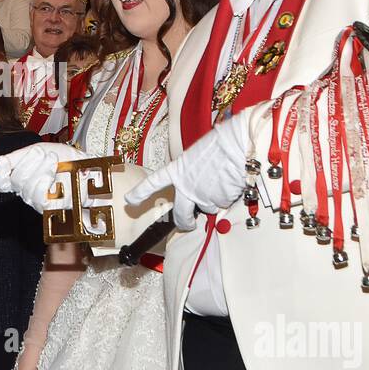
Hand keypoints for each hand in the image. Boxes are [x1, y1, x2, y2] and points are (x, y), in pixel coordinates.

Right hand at [0, 142, 83, 211]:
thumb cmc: (64, 159)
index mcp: (21, 178)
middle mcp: (27, 191)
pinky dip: (43, 182)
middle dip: (28, 162)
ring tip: (52, 158)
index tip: (2, 162)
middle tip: (41, 152)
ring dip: (39, 168)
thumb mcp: (36, 151)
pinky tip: (52, 174)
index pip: (1, 183)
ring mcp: (39, 200)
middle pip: (15, 180)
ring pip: (27, 187)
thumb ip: (14, 158)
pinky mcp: (51, 207)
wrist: (87, 166)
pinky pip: (38, 198)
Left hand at [127, 115, 246, 229]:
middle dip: (184, 223)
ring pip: (207, 209)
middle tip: (188, 224)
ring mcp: (200, 196)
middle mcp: (185, 186)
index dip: (140, 193)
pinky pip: (221, 205)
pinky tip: (230, 183)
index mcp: (178, 169)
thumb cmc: (222, 144)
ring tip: (223, 182)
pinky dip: (226, 198)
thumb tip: (199, 183)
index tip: (129, 200)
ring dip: (214, 202)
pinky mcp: (217, 202)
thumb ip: (193, 172)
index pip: (154, 182)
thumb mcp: (199, 155)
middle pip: (180, 214)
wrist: (239, 145)